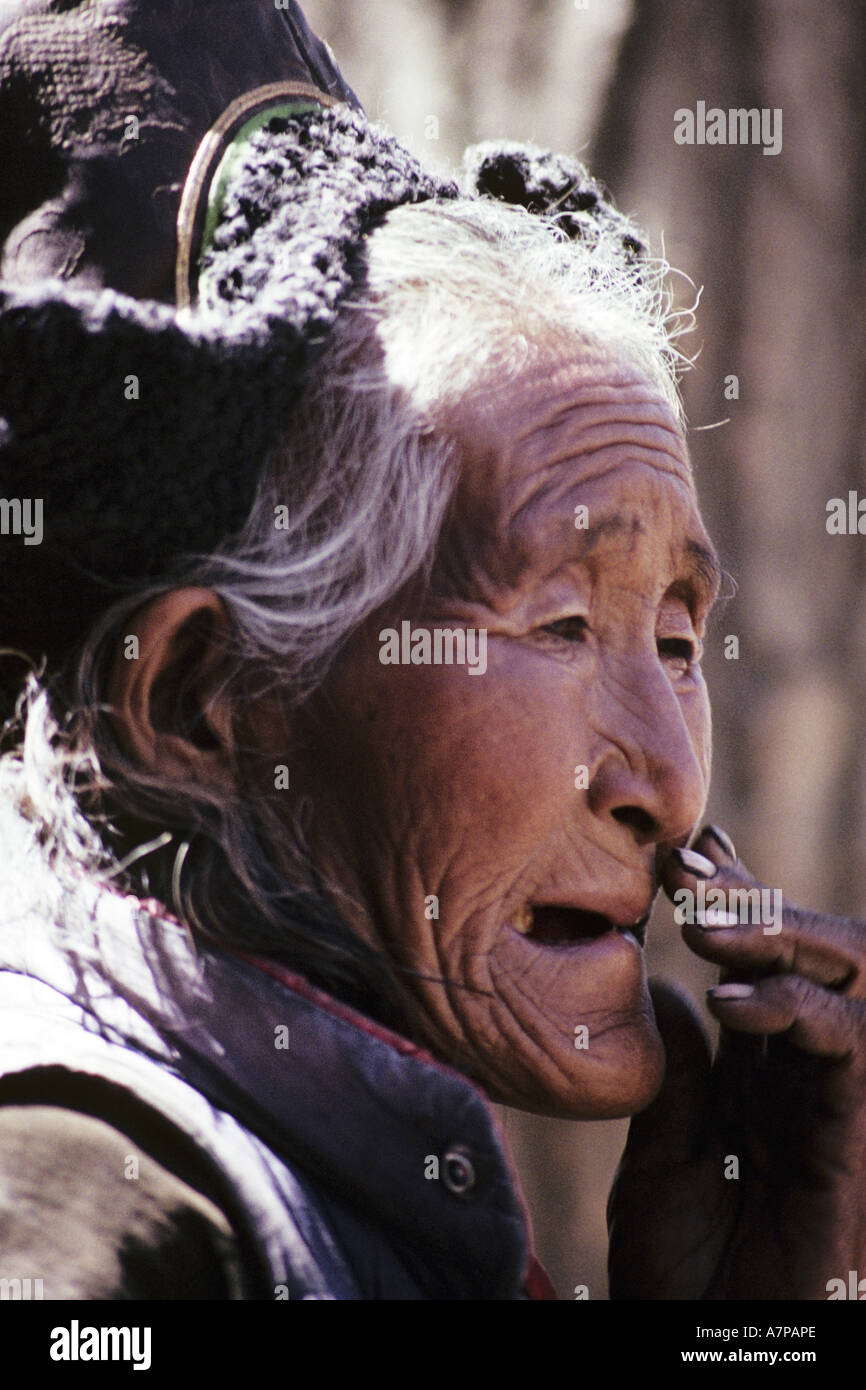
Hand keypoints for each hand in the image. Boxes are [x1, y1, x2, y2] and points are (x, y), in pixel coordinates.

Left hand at [607, 825, 865, 1298]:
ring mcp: (833, 1103)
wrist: (710, 1355)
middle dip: (756, 898)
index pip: (759, 966)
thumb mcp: (663, 1160)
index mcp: (759, 1076)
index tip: (681, 853)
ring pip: (846, 983)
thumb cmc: (686, 1277)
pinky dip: (797, 1009)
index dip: (732, 904)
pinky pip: (849, 1048)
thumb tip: (672, 988)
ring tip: (704, 919)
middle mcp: (804, 1078)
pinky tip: (731, 997)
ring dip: (779, 935)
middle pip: (812, 957)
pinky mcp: (849, 1137)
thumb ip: (679, 1077)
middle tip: (686, 865)